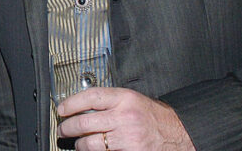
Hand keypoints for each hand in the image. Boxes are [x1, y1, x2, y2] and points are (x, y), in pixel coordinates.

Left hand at [57, 87, 194, 150]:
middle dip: (68, 127)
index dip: (71, 103)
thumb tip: (83, 106)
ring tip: (77, 143)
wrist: (180, 134)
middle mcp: (125, 117)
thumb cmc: (155, 117)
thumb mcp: (133, 100)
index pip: (90, 97)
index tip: (61, 109)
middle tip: (62, 129)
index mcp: (125, 99)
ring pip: (90, 143)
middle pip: (85, 122)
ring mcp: (127, 138)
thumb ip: (111, 102)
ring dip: (79, 144)